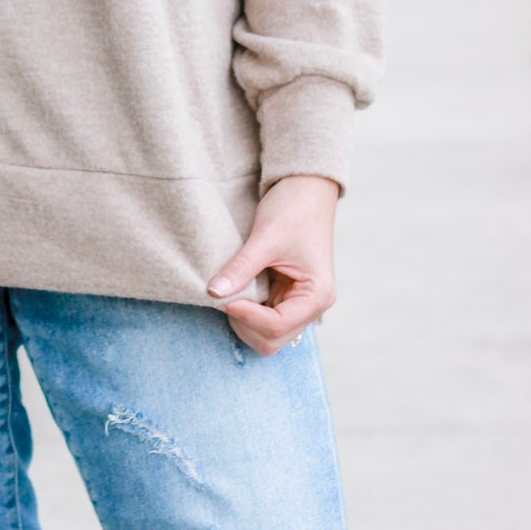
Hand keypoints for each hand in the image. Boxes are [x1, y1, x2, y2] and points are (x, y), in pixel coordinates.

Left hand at [206, 174, 338, 356]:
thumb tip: (213, 293)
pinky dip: (246, 311)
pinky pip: (262, 318)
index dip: (246, 316)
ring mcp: (298, 303)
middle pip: (272, 340)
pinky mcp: (285, 297)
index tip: (222, 297)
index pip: (276, 326)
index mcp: (317, 295)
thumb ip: (241, 268)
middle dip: (244, 323)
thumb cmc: (294, 210)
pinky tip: (236, 290)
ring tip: (231, 291)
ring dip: (244, 320)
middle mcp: (312, 306)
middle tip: (225, 296)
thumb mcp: (266, 238)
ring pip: (266, 335)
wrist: (304, 189)